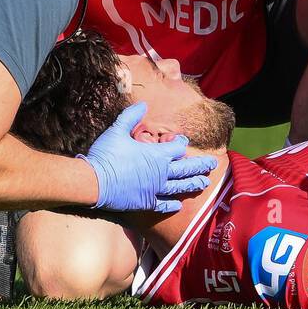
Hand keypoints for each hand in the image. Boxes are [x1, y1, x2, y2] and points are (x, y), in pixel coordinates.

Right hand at [81, 102, 216, 212]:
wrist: (93, 182)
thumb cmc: (106, 154)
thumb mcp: (117, 130)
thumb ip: (131, 115)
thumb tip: (143, 103)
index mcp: (156, 155)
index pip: (177, 148)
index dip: (181, 143)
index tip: (182, 142)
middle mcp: (160, 173)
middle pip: (186, 169)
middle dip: (201, 165)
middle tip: (214, 164)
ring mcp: (155, 190)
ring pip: (179, 187)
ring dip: (193, 184)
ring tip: (205, 183)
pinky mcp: (146, 203)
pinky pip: (163, 205)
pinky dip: (172, 205)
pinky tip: (178, 205)